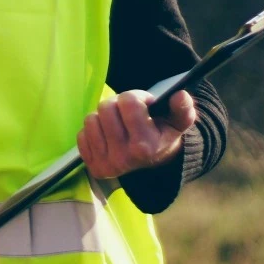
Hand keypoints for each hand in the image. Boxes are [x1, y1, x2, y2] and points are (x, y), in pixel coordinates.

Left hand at [78, 90, 196, 178]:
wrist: (154, 163)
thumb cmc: (162, 136)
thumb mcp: (178, 123)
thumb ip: (183, 109)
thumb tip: (180, 95)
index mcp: (145, 146)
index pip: (128, 101)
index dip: (137, 97)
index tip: (144, 106)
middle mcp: (124, 158)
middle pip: (106, 107)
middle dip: (117, 105)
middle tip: (127, 114)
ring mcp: (107, 164)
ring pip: (91, 119)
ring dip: (103, 117)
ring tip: (117, 124)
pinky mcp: (94, 167)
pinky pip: (81, 135)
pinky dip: (93, 131)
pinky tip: (108, 137)